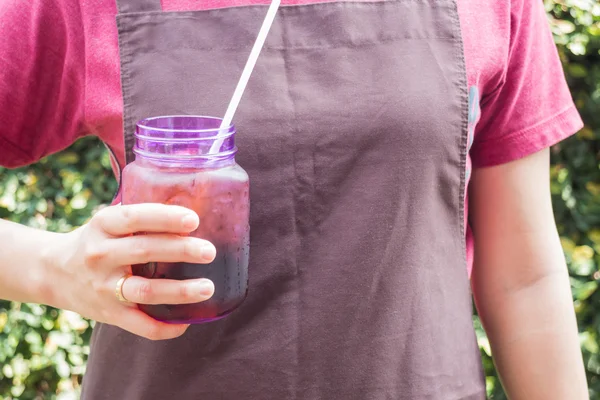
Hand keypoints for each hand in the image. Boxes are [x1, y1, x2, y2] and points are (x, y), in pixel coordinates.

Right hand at [45, 203, 215, 339]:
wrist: (53, 273)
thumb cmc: (97, 241)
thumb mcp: (109, 221)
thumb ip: (142, 218)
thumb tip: (196, 212)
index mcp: (103, 225)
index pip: (135, 217)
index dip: (165, 218)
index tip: (193, 220)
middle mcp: (101, 255)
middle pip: (145, 251)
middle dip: (181, 251)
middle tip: (209, 252)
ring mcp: (104, 287)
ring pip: (145, 291)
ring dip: (179, 291)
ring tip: (208, 288)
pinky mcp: (109, 314)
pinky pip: (141, 326)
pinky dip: (166, 327)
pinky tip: (188, 321)